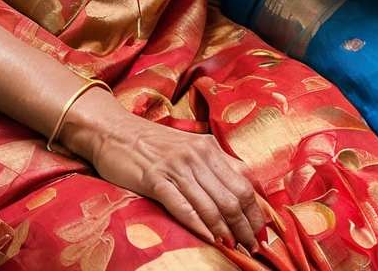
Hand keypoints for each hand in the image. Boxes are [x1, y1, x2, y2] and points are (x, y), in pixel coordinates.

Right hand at [68, 93, 265, 250]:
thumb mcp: (190, 149)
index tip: (263, 232)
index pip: (244, 183)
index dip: (256, 211)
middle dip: (246, 226)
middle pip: (232, 196)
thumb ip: (215, 165)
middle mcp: (197, 155)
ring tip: (235, 248)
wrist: (114, 130)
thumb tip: (245, 187)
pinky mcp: (155, 179)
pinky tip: (208, 238)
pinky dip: (198, 225)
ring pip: (210, 204)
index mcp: (209, 147)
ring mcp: (176, 167)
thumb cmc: (153, 144)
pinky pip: (182, 206)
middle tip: (253, 248)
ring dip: (226, 230)